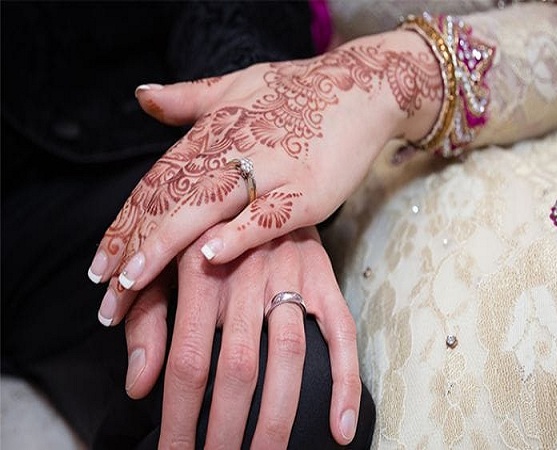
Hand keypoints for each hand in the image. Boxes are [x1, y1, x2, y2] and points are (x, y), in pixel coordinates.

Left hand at [86, 29, 441, 295]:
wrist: (361, 88)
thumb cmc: (296, 91)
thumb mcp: (235, 86)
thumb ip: (186, 99)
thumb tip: (142, 96)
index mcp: (211, 132)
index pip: (156, 184)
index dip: (124, 224)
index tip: (99, 265)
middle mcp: (233, 151)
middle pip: (170, 202)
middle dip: (133, 248)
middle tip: (105, 296)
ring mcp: (271, 171)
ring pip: (207, 208)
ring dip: (166, 245)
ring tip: (133, 283)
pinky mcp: (308, 190)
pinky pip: (269, 215)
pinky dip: (239, 233)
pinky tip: (209, 255)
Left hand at [122, 226, 361, 447]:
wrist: (256, 185)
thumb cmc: (201, 237)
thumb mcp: (162, 270)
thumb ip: (146, 323)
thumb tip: (138, 387)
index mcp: (199, 273)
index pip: (186, 361)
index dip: (179, 419)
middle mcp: (247, 275)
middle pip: (237, 367)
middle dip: (226, 432)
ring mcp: (292, 276)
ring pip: (289, 356)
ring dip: (278, 419)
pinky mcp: (325, 278)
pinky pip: (341, 333)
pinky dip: (346, 382)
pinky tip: (340, 429)